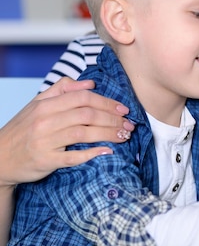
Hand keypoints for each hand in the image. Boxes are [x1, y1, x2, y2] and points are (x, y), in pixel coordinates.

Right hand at [0, 77, 134, 187]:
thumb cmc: (23, 130)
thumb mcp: (36, 105)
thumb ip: (62, 90)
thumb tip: (90, 84)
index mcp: (45, 105)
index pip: (82, 98)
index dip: (107, 102)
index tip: (123, 109)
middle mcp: (45, 121)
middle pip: (87, 115)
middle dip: (113, 119)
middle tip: (129, 124)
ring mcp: (45, 141)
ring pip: (83, 134)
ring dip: (109, 134)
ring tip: (124, 136)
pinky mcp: (46, 161)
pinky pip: (73, 157)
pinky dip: (92, 153)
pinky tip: (107, 151)